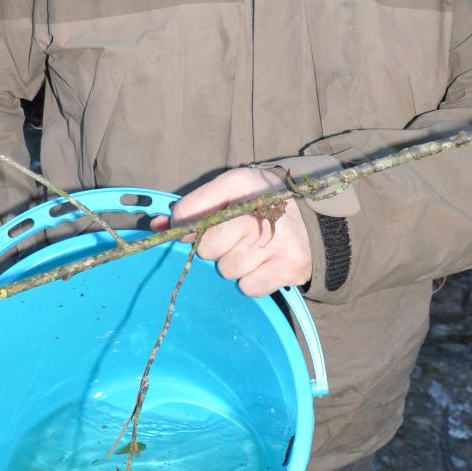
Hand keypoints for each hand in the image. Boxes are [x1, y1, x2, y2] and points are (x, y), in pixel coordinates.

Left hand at [149, 166, 310, 297]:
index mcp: (242, 183)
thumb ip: (193, 207)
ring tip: (252, 250)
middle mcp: (261, 209)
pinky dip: (251, 281)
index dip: (185, 226)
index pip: (192, 212)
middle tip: (234, 237)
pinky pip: (248, 287)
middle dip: (214, 247)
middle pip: (207, 247)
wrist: (315, 220)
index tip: (189, 229)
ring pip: (227, 269)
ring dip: (234, 265)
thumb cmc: (262, 205)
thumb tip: (156, 226)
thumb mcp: (230, 192)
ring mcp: (278, 240)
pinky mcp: (290, 266)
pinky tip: (263, 265)